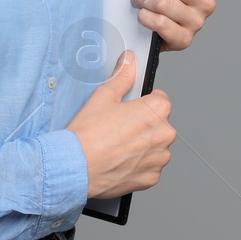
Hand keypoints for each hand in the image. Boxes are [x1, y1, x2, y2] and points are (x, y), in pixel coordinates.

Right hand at [66, 50, 174, 199]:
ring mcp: (159, 158)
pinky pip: (150, 167)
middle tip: (119, 129)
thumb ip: (123, 76)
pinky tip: (120, 161)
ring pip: (155, 147)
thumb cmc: (88, 134)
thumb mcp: (104, 96)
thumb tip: (129, 62)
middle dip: (143, 125)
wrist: (76, 167)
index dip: (143, 103)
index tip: (130, 109)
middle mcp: (164, 134)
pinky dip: (138, 165)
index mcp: (158, 110)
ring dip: (143, 146)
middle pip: (159, 124)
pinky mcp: (151, 178)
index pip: (160, 99)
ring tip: (118, 146)